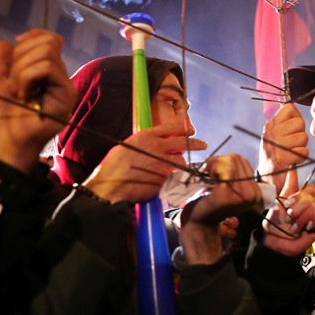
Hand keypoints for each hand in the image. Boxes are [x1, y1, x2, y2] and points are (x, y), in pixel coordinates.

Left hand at [0, 29, 76, 172]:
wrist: (1, 141)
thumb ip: (2, 63)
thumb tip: (5, 42)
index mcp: (45, 74)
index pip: (51, 40)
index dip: (33, 36)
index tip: (13, 49)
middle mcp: (58, 79)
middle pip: (49, 42)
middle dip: (22, 54)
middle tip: (14, 80)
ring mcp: (64, 88)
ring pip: (47, 52)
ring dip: (23, 69)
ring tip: (19, 91)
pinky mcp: (66, 96)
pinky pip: (46, 68)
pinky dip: (27, 77)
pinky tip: (24, 95)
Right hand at [83, 123, 207, 203]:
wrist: (111, 186)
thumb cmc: (113, 167)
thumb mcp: (127, 147)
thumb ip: (143, 143)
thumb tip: (153, 144)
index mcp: (146, 136)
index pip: (171, 128)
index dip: (182, 129)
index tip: (189, 131)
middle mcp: (157, 146)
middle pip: (182, 142)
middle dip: (196, 143)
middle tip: (203, 144)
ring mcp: (162, 163)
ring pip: (181, 160)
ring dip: (183, 163)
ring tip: (183, 166)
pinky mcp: (165, 178)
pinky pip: (174, 176)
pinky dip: (175, 177)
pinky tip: (172, 180)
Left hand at [179, 154, 260, 264]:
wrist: (199, 223)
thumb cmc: (211, 203)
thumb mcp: (230, 186)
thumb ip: (237, 173)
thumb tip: (232, 157)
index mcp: (256, 192)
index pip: (243, 161)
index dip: (225, 162)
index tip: (216, 174)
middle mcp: (254, 195)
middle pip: (236, 159)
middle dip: (219, 162)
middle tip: (210, 176)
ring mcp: (242, 196)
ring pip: (230, 161)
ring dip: (214, 166)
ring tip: (210, 180)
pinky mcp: (228, 195)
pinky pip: (223, 168)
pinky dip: (212, 170)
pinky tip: (209, 182)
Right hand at [258, 104, 308, 191]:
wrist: (267, 179)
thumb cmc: (275, 156)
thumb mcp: (275, 135)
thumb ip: (284, 122)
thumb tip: (293, 106)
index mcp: (271, 125)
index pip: (289, 108)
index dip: (296, 117)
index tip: (292, 129)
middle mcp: (272, 132)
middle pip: (300, 123)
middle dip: (301, 134)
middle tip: (292, 145)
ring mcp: (276, 144)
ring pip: (303, 137)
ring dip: (302, 148)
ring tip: (292, 153)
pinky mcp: (282, 157)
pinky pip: (303, 151)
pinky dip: (301, 158)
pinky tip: (293, 161)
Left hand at [263, 167, 314, 256]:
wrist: (276, 243)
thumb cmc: (275, 225)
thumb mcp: (278, 203)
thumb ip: (287, 186)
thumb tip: (291, 168)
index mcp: (300, 198)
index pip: (309, 188)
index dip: (299, 195)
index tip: (287, 205)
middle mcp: (309, 205)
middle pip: (311, 197)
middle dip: (298, 209)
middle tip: (289, 219)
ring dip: (303, 218)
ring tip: (295, 227)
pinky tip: (307, 227)